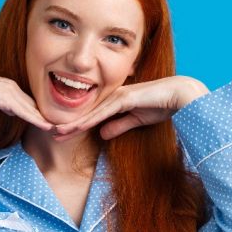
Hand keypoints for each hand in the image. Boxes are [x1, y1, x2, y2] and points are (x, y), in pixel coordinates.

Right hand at [0, 69, 54, 131]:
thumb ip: (2, 103)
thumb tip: (10, 110)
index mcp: (9, 86)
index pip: (28, 102)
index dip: (39, 113)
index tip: (49, 122)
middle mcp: (12, 87)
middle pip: (33, 105)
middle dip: (46, 116)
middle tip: (60, 127)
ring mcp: (9, 91)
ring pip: (32, 108)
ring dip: (45, 120)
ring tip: (57, 130)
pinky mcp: (6, 96)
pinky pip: (24, 111)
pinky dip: (36, 119)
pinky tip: (46, 126)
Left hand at [52, 76, 209, 140]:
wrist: (180, 96)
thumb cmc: (161, 106)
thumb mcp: (136, 120)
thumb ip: (119, 125)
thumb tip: (102, 135)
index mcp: (115, 100)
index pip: (92, 114)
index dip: (76, 124)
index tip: (61, 133)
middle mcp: (113, 96)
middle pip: (86, 112)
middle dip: (69, 123)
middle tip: (50, 133)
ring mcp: (118, 96)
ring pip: (91, 112)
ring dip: (74, 123)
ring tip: (57, 132)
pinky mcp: (125, 99)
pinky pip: (104, 112)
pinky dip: (90, 120)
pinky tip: (77, 127)